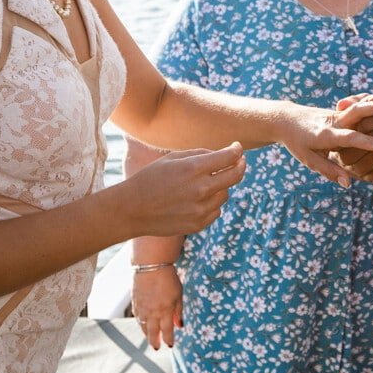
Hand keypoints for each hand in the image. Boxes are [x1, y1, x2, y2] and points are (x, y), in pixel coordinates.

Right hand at [125, 143, 245, 236]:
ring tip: (203, 183)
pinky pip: (216, 210)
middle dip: (241, 165)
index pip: (228, 157)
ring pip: (225, 194)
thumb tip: (222, 155)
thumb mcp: (172, 159)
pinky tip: (196, 200)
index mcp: (193, 168)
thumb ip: (199, 154)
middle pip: (235, 176)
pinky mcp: (198, 224)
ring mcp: (200, 209)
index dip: (237, 150)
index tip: (237, 148)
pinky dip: (211, 203)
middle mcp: (200, 189)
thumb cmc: (150, 179)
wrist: (132, 210)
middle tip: (240, 161)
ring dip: (221, 186)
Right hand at [133, 266, 182, 349]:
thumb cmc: (169, 278)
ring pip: (143, 326)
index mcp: (165, 311)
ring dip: (147, 334)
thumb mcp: (179, 294)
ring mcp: (142, 308)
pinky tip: (143, 324)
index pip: (167, 331)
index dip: (168, 340)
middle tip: (156, 348)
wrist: (151, 266)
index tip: (170, 345)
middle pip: (153, 332)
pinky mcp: (135, 302)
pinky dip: (141, 323)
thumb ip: (179, 311)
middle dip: (155, 342)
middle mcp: (152, 313)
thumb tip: (180, 325)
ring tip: (150, 338)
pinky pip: (137, 317)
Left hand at [278, 98, 372, 185]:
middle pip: (355, 112)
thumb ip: (329, 170)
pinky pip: (356, 107)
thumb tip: (348, 183)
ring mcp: (337, 114)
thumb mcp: (309, 160)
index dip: (366, 142)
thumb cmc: (297, 142)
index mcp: (325, 134)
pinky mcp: (340, 112)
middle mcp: (333, 121)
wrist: (286, 119)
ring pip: (357, 106)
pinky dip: (370, 104)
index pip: (349, 138)